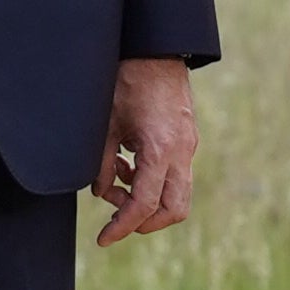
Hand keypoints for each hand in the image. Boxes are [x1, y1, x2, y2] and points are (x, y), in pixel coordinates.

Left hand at [95, 56, 196, 244]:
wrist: (156, 49)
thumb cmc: (127, 81)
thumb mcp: (104, 124)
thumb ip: (100, 163)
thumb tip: (100, 192)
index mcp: (160, 150)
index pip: (144, 205)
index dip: (122, 226)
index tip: (103, 239)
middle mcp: (182, 152)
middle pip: (173, 210)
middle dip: (143, 222)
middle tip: (114, 219)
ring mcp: (188, 146)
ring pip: (177, 194)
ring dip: (146, 199)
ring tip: (115, 180)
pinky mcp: (187, 139)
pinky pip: (175, 174)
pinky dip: (151, 180)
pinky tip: (126, 163)